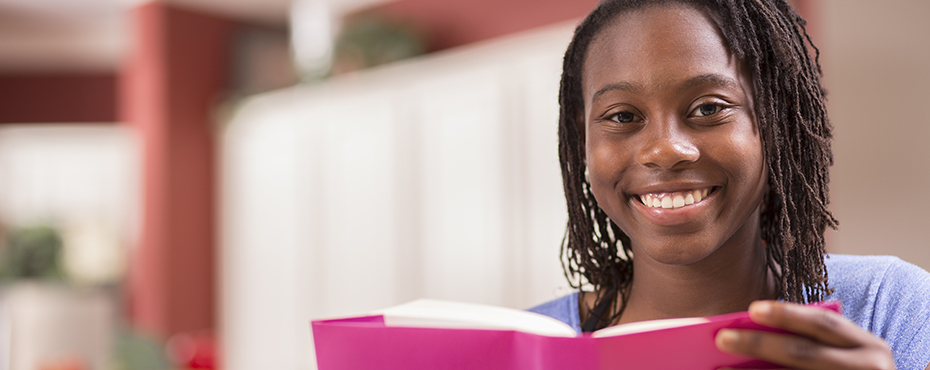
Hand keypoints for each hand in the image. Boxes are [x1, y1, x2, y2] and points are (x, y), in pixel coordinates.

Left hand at [714, 300, 894, 369]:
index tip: (752, 309)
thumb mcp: (843, 356)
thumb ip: (810, 342)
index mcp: (868, 347)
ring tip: (720, 368)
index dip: (788, 314)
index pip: (824, 323)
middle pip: (804, 353)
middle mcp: (868, 368)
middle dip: (759, 344)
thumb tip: (749, 331)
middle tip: (722, 339)